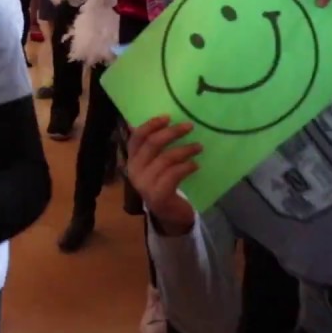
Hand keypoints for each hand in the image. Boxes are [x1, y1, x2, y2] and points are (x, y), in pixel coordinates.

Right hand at [127, 116, 198, 236]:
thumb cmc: (164, 184)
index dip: (151, 125)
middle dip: (172, 132)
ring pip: (166, 158)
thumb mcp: (156, 164)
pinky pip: (174, 174)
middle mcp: (134, 171)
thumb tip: (166, 120)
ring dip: (185, 150)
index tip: (168, 116)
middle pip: (152, 144)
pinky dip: (187, 167)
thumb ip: (155, 147)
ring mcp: (145, 184)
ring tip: (199, 147)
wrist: (169, 215)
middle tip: (190, 126)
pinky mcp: (158, 195)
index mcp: (132, 160)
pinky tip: (196, 165)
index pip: (136, 137)